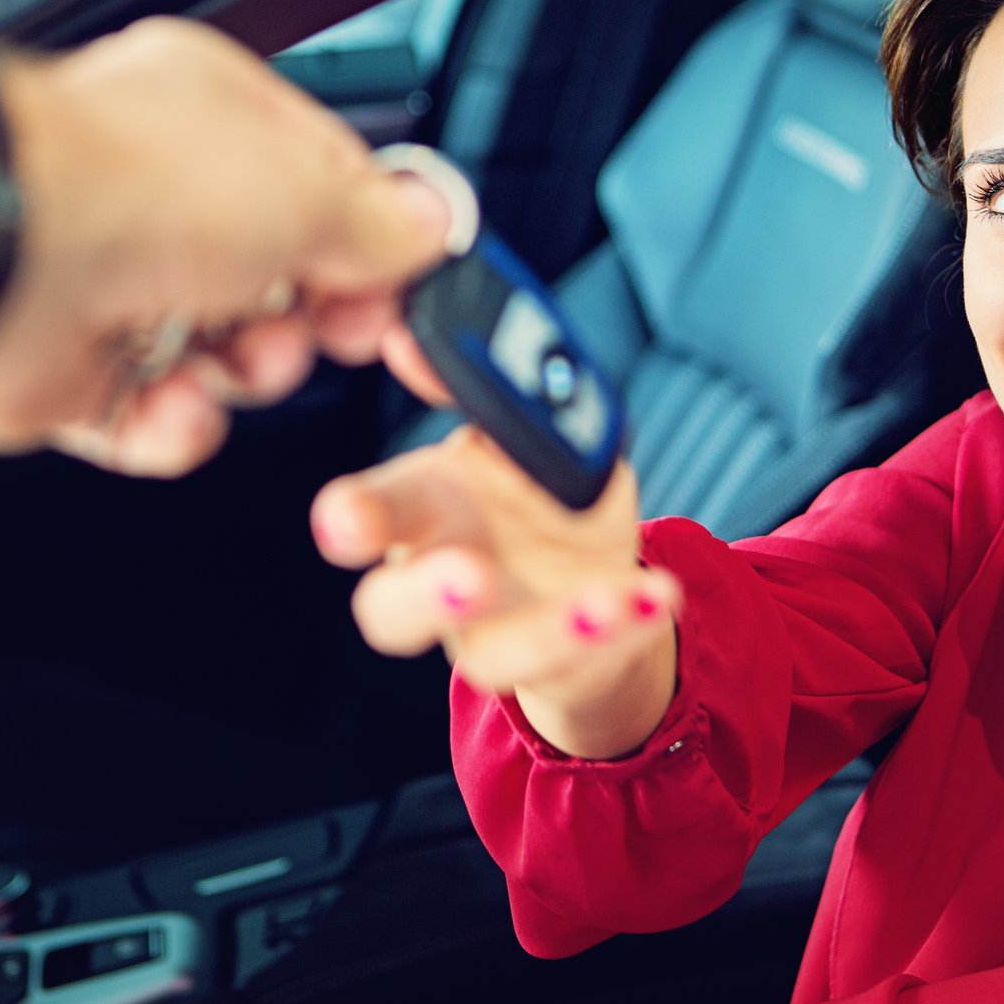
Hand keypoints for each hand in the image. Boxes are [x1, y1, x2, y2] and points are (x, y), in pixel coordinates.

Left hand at [0, 17, 450, 476]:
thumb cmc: (129, 186)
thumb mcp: (307, 192)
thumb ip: (380, 222)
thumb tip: (431, 227)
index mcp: (211, 117)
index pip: (318, 181)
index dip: (369, 242)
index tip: (400, 286)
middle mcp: (154, 191)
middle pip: (275, 279)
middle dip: (310, 320)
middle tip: (327, 328)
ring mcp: (105, 279)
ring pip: (219, 356)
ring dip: (246, 374)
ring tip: (238, 359)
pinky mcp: (65, 370)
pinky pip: (149, 416)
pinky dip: (173, 425)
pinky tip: (175, 403)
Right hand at [311, 408, 680, 759]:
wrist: (593, 579)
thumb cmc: (537, 490)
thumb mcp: (515, 426)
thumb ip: (471, 385)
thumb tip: (407, 337)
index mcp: (421, 508)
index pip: (366, 515)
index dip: (349, 520)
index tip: (345, 522)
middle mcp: (438, 582)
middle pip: (390, 611)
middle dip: (423, 597)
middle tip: (472, 578)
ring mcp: (494, 636)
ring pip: (494, 657)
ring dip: (547, 631)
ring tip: (601, 602)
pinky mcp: (557, 666)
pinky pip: (583, 658)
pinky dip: (624, 624)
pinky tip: (658, 592)